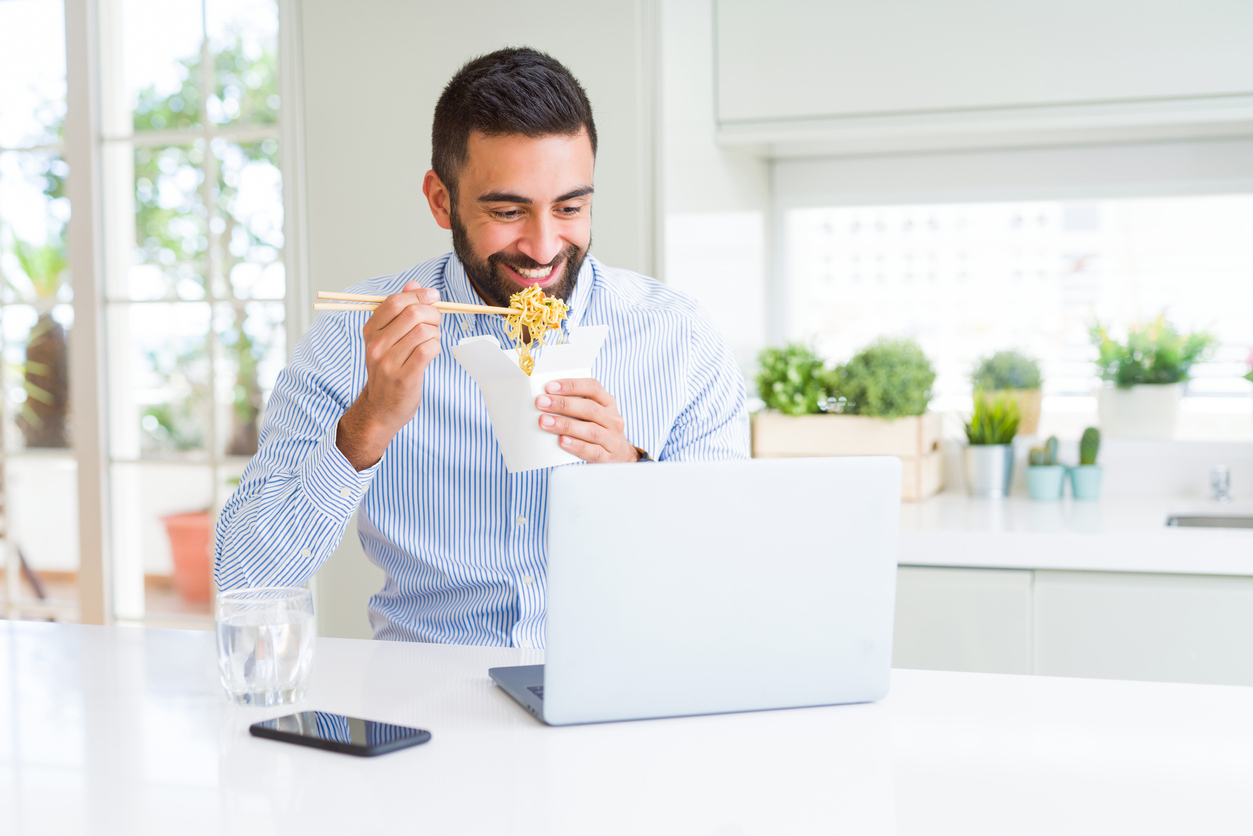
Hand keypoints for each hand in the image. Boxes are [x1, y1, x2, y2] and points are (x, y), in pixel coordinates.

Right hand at [336, 281, 441, 469]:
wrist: (382, 408)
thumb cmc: (389, 370)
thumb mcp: (388, 338)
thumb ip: (400, 310)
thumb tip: (413, 283)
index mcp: (371, 331)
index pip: (394, 301)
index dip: (418, 294)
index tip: (433, 296)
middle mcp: (376, 345)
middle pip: (413, 314)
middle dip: (433, 313)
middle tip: (436, 322)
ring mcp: (388, 362)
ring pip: (424, 331)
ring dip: (435, 333)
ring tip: (432, 341)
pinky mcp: (404, 377)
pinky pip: (428, 350)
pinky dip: (436, 347)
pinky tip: (432, 352)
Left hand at [535, 379, 640, 462]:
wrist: (619, 457)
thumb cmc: (598, 430)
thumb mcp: (593, 414)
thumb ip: (575, 405)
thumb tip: (546, 399)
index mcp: (608, 403)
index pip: (592, 388)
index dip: (571, 385)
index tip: (550, 387)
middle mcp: (612, 419)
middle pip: (589, 408)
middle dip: (562, 404)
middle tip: (541, 403)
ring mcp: (612, 439)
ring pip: (591, 430)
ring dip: (565, 425)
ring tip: (545, 422)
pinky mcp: (607, 457)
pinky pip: (592, 451)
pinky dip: (576, 445)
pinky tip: (562, 441)